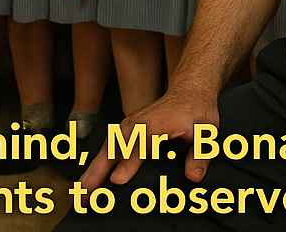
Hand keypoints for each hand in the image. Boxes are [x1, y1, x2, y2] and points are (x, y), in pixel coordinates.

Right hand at [78, 87, 219, 189]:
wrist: (189, 90)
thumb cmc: (197, 112)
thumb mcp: (206, 133)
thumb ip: (199, 156)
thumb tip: (193, 177)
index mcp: (156, 125)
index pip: (139, 146)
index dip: (128, 163)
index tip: (117, 181)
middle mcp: (137, 124)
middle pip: (114, 148)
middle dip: (97, 171)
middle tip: (84, 195)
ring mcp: (129, 125)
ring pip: (106, 149)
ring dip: (92, 170)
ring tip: (79, 194)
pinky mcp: (126, 129)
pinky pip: (108, 147)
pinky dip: (97, 164)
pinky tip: (89, 180)